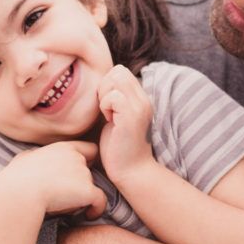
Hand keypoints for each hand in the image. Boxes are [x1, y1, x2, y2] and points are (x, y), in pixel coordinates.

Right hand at [3, 140, 105, 218]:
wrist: (19, 194)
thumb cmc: (16, 179)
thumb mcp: (24, 159)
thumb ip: (36, 157)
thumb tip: (34, 159)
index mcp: (63, 148)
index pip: (89, 149)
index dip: (88, 161)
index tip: (79, 175)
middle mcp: (77, 158)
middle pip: (90, 171)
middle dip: (81, 183)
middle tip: (67, 196)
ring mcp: (84, 174)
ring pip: (92, 187)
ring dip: (83, 197)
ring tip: (66, 206)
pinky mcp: (88, 191)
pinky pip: (100, 201)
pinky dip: (97, 209)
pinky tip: (88, 215)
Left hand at [97, 65, 154, 182]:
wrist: (132, 171)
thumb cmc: (120, 148)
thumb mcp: (117, 118)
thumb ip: (114, 101)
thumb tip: (100, 87)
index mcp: (141, 99)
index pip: (121, 71)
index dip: (108, 84)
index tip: (107, 106)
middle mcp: (144, 99)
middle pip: (118, 71)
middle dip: (105, 87)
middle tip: (105, 110)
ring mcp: (139, 106)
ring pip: (115, 79)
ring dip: (105, 96)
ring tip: (108, 115)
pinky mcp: (131, 116)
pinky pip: (112, 96)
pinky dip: (105, 107)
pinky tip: (109, 122)